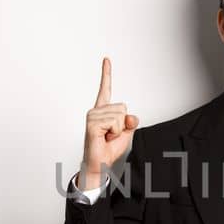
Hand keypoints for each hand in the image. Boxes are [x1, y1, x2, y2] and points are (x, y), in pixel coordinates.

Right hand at [80, 56, 137, 189]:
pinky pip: (115, 123)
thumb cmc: (109, 149)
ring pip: (120, 116)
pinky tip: (104, 138)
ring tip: (107, 137)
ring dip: (118, 131)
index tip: (106, 59)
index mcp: (103, 111)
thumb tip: (131, 116)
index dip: (106, 74)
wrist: (100, 164)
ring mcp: (93, 116)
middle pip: (123, 107)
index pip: (105, 89)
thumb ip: (130, 122)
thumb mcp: (126, 134)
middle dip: (123, 124)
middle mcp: (96, 110)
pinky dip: (114, 133)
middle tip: (111, 135)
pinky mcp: (92, 123)